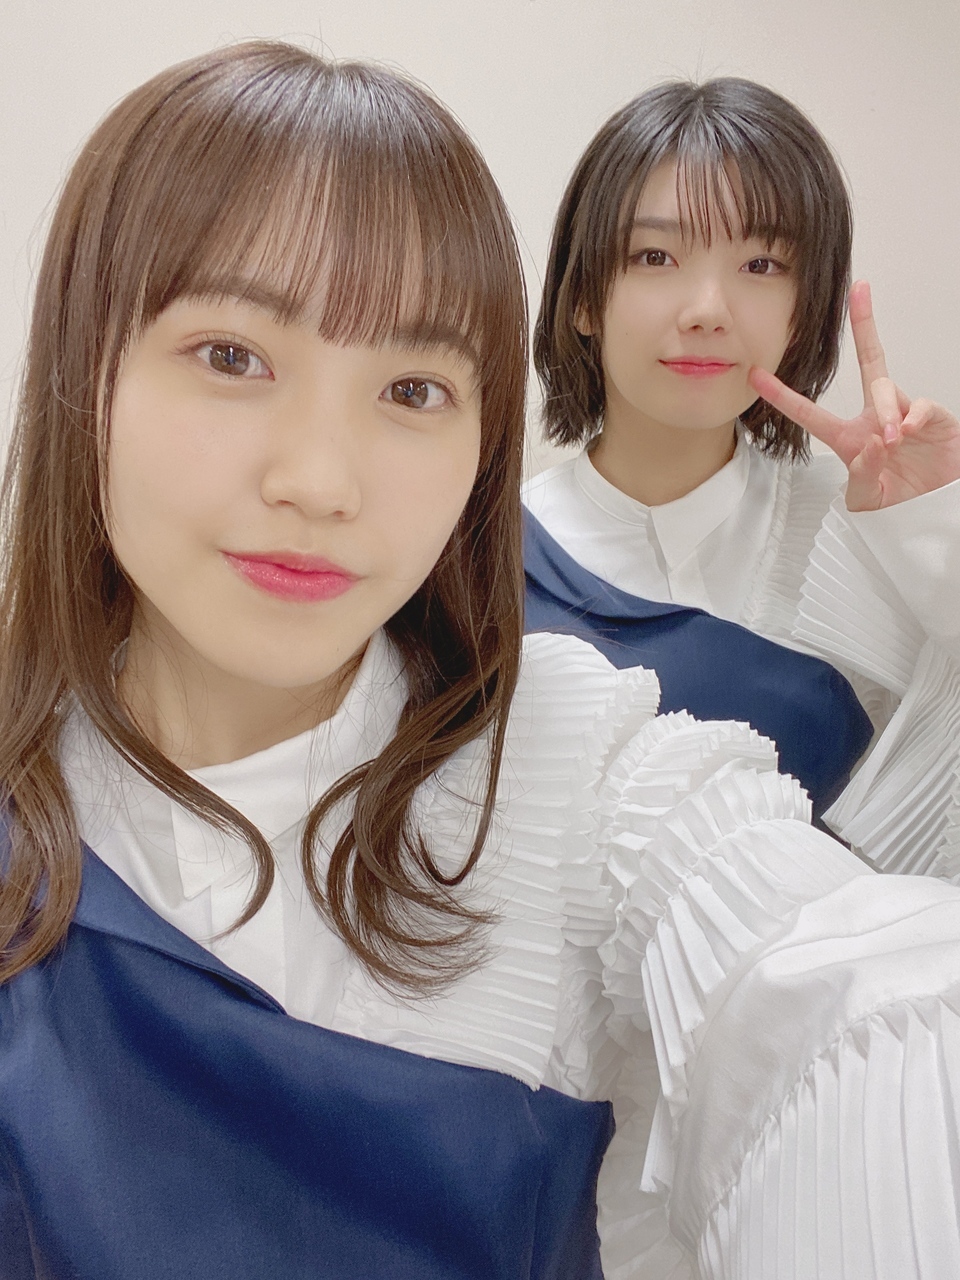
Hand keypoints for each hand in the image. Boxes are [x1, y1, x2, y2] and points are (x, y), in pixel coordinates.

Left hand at [748, 280, 959, 510]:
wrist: (937, 506)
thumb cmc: (899, 501)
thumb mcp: (868, 499)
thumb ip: (862, 478)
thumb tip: (870, 446)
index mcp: (850, 438)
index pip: (810, 414)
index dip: (782, 396)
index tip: (755, 375)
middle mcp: (876, 417)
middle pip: (868, 361)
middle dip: (864, 323)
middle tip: (859, 290)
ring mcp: (904, 412)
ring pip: (885, 389)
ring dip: (885, 413)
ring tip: (891, 440)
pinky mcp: (933, 417)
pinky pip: (918, 405)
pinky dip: (912, 417)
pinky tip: (906, 432)